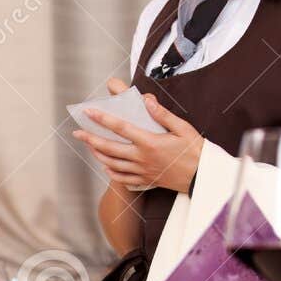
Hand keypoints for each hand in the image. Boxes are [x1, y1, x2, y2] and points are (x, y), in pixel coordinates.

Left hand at [74, 90, 203, 194]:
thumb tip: (146, 100)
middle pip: (110, 148)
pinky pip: (123, 179)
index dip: (102, 119)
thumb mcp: (183, 128)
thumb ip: (163, 114)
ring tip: (89, 146)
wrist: (202, 177)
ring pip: (113, 164)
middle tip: (78, 132)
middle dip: (91, 139)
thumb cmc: (195, 150)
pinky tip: (106, 167)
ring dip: (98, 155)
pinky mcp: (146, 180)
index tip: (89, 112)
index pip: (120, 128)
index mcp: (150, 142)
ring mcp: (142, 171)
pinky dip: (111, 173)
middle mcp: (142, 158)